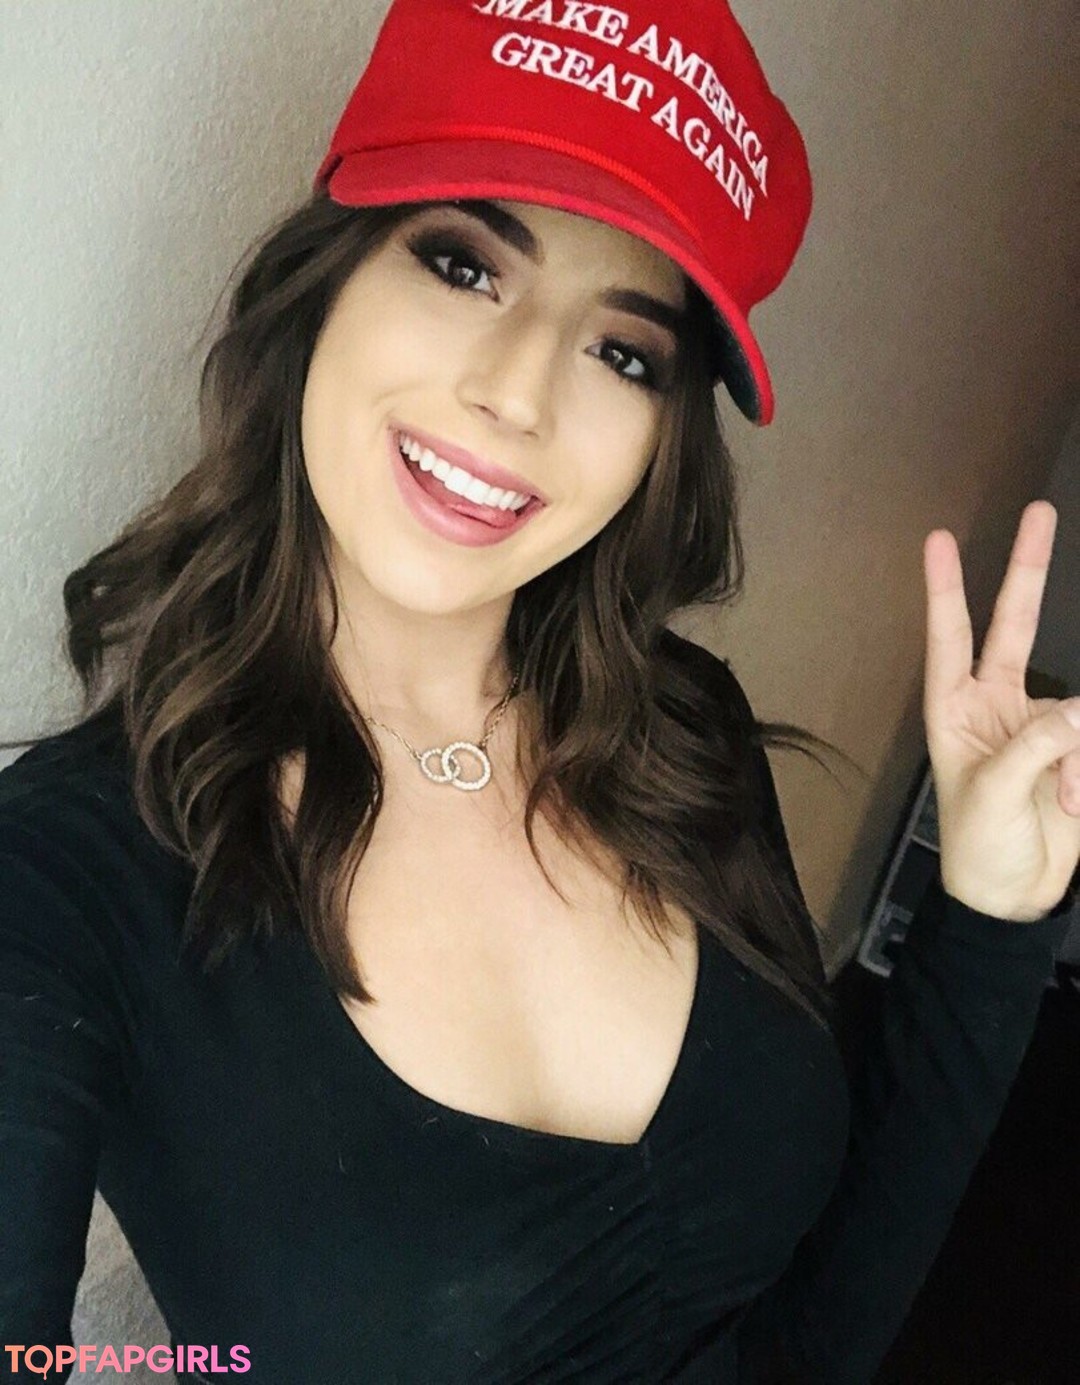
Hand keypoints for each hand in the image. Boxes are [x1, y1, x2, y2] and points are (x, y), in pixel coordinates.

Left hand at [922, 500, 1079, 921]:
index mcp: (955, 711)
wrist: (1016, 897)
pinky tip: (1073, 806)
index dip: (947, 589)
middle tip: (1039, 510)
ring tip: (1061, 803)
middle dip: (1027, 570)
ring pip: (1076, 706)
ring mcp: (1040, 724)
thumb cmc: (980, 848)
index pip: (949, 637)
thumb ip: (1035, 745)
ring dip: (1075, 759)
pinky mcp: (1076, 748)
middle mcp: (996, 705)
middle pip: (1015, 625)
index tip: (939, 539)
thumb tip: (1079, 710)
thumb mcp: (992, 794)